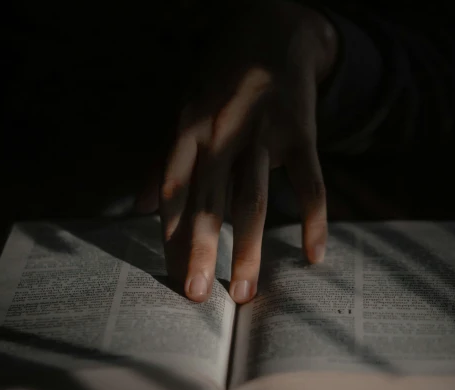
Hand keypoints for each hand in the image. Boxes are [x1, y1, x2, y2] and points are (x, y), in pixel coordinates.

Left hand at [153, 0, 337, 302]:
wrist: (276, 28)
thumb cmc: (223, 76)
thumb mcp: (186, 107)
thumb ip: (165, 158)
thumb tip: (140, 205)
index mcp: (189, 126)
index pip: (174, 188)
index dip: (169, 232)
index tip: (169, 275)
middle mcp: (223, 131)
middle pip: (209, 200)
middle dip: (202, 250)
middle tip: (197, 296)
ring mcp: (264, 132)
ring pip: (254, 199)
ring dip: (248, 248)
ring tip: (244, 293)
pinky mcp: (302, 132)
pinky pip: (310, 183)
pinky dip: (314, 220)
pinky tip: (314, 257)